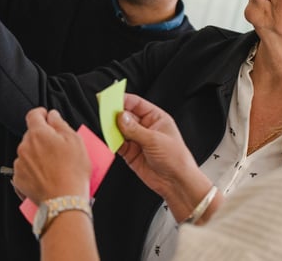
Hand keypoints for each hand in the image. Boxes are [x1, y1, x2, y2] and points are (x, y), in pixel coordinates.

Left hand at [13, 108, 90, 204]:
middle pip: (31, 135)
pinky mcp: (18, 179)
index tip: (47, 117)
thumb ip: (60, 123)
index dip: (41, 113)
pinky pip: (25, 169)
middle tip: (59, 148)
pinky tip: (47, 176)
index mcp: (38, 134)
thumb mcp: (75, 140)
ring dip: (38, 155)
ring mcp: (20, 164)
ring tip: (54, 166)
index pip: (33, 114)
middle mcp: (25, 147)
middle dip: (43, 138)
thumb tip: (53, 116)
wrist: (64, 201)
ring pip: (28, 153)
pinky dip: (33, 170)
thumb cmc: (72, 172)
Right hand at [118, 94, 211, 222]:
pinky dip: (112, 141)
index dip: (123, 99)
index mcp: (156, 118)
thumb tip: (120, 117)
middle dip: (115, 114)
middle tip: (104, 112)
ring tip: (106, 127)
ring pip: (119, 129)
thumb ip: (135, 129)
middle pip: (125, 115)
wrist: (176, 182)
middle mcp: (146, 127)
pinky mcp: (131, 153)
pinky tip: (110, 139)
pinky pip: (118, 143)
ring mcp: (137, 140)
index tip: (110, 98)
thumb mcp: (155, 140)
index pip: (136, 103)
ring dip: (112, 128)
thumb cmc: (176, 159)